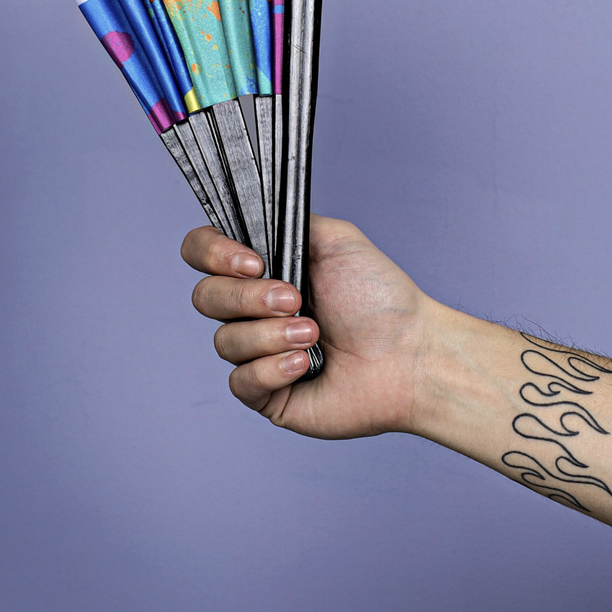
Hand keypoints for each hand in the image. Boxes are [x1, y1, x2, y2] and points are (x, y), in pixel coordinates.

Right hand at [182, 215, 438, 437]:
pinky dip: (273, 368)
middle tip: (296, 299)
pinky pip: (241, 381)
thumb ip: (289, 220)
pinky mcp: (266, 394)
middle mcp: (252, 311)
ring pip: (224, 340)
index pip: (201, 253)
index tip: (251, 262)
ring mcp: (256, 354)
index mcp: (262, 271)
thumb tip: (252, 218)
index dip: (212, 254)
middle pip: (205, 297)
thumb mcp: (337, 239)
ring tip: (314, 334)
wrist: (410, 355)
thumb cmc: (382, 300)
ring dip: (271, 334)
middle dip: (249, 297)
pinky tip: (308, 364)